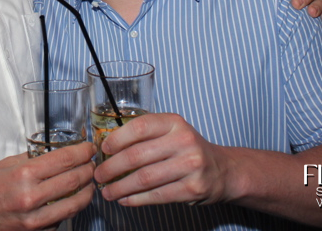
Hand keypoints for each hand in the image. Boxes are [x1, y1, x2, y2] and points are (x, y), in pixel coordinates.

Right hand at [0, 142, 95, 229]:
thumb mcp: (6, 165)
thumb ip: (32, 159)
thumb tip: (55, 153)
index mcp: (24, 175)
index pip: (64, 160)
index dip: (82, 152)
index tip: (89, 149)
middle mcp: (31, 197)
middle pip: (74, 180)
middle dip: (88, 170)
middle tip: (92, 164)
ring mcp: (35, 219)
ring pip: (74, 204)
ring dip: (87, 191)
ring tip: (89, 183)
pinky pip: (62, 219)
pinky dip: (71, 208)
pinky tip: (73, 200)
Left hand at [94, 113, 233, 207]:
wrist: (222, 170)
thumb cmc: (187, 149)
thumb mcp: (171, 132)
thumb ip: (146, 135)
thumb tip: (108, 147)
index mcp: (174, 122)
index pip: (140, 127)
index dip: (117, 139)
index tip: (103, 149)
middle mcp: (184, 141)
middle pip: (137, 155)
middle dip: (112, 168)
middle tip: (99, 175)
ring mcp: (190, 165)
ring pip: (144, 178)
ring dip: (121, 187)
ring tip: (107, 192)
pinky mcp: (192, 188)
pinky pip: (157, 195)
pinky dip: (136, 199)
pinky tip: (125, 200)